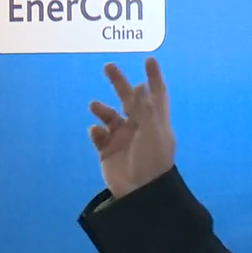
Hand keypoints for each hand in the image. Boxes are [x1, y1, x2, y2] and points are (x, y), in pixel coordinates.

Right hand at [87, 57, 174, 198]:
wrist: (140, 192)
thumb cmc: (152, 161)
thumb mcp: (153, 133)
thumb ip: (145, 110)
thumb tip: (140, 85)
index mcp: (155, 121)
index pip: (156, 95)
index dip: (154, 77)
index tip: (149, 60)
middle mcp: (139, 126)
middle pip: (128, 99)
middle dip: (119, 83)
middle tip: (108, 66)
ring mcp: (122, 139)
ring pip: (109, 116)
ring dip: (102, 109)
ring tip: (95, 106)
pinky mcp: (108, 151)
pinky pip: (98, 136)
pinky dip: (95, 132)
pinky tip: (97, 134)